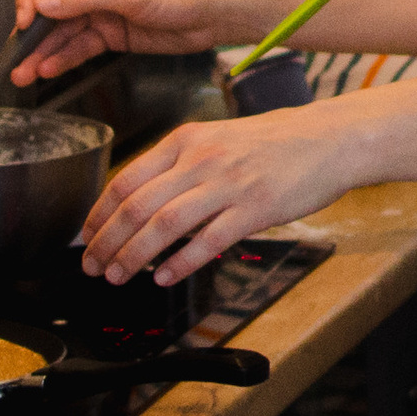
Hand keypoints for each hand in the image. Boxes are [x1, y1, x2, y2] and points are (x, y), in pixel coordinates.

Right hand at [9, 0, 257, 86]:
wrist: (217, 14)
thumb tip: (44, 2)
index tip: (26, 16)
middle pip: (54, 5)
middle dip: (33, 31)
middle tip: (16, 54)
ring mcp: (105, 9)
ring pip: (65, 31)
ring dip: (43, 51)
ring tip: (24, 73)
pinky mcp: (114, 33)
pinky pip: (82, 46)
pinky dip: (64, 58)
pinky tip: (48, 70)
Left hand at [78, 108, 353, 284]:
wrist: (330, 138)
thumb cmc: (277, 141)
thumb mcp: (219, 138)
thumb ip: (181, 165)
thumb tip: (142, 202)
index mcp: (188, 139)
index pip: (126, 179)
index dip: (98, 214)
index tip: (86, 237)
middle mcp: (202, 158)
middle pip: (137, 206)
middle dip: (106, 242)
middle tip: (92, 266)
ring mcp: (229, 183)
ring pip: (164, 225)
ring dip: (134, 257)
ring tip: (119, 276)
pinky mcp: (255, 208)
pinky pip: (207, 241)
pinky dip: (180, 263)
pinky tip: (165, 277)